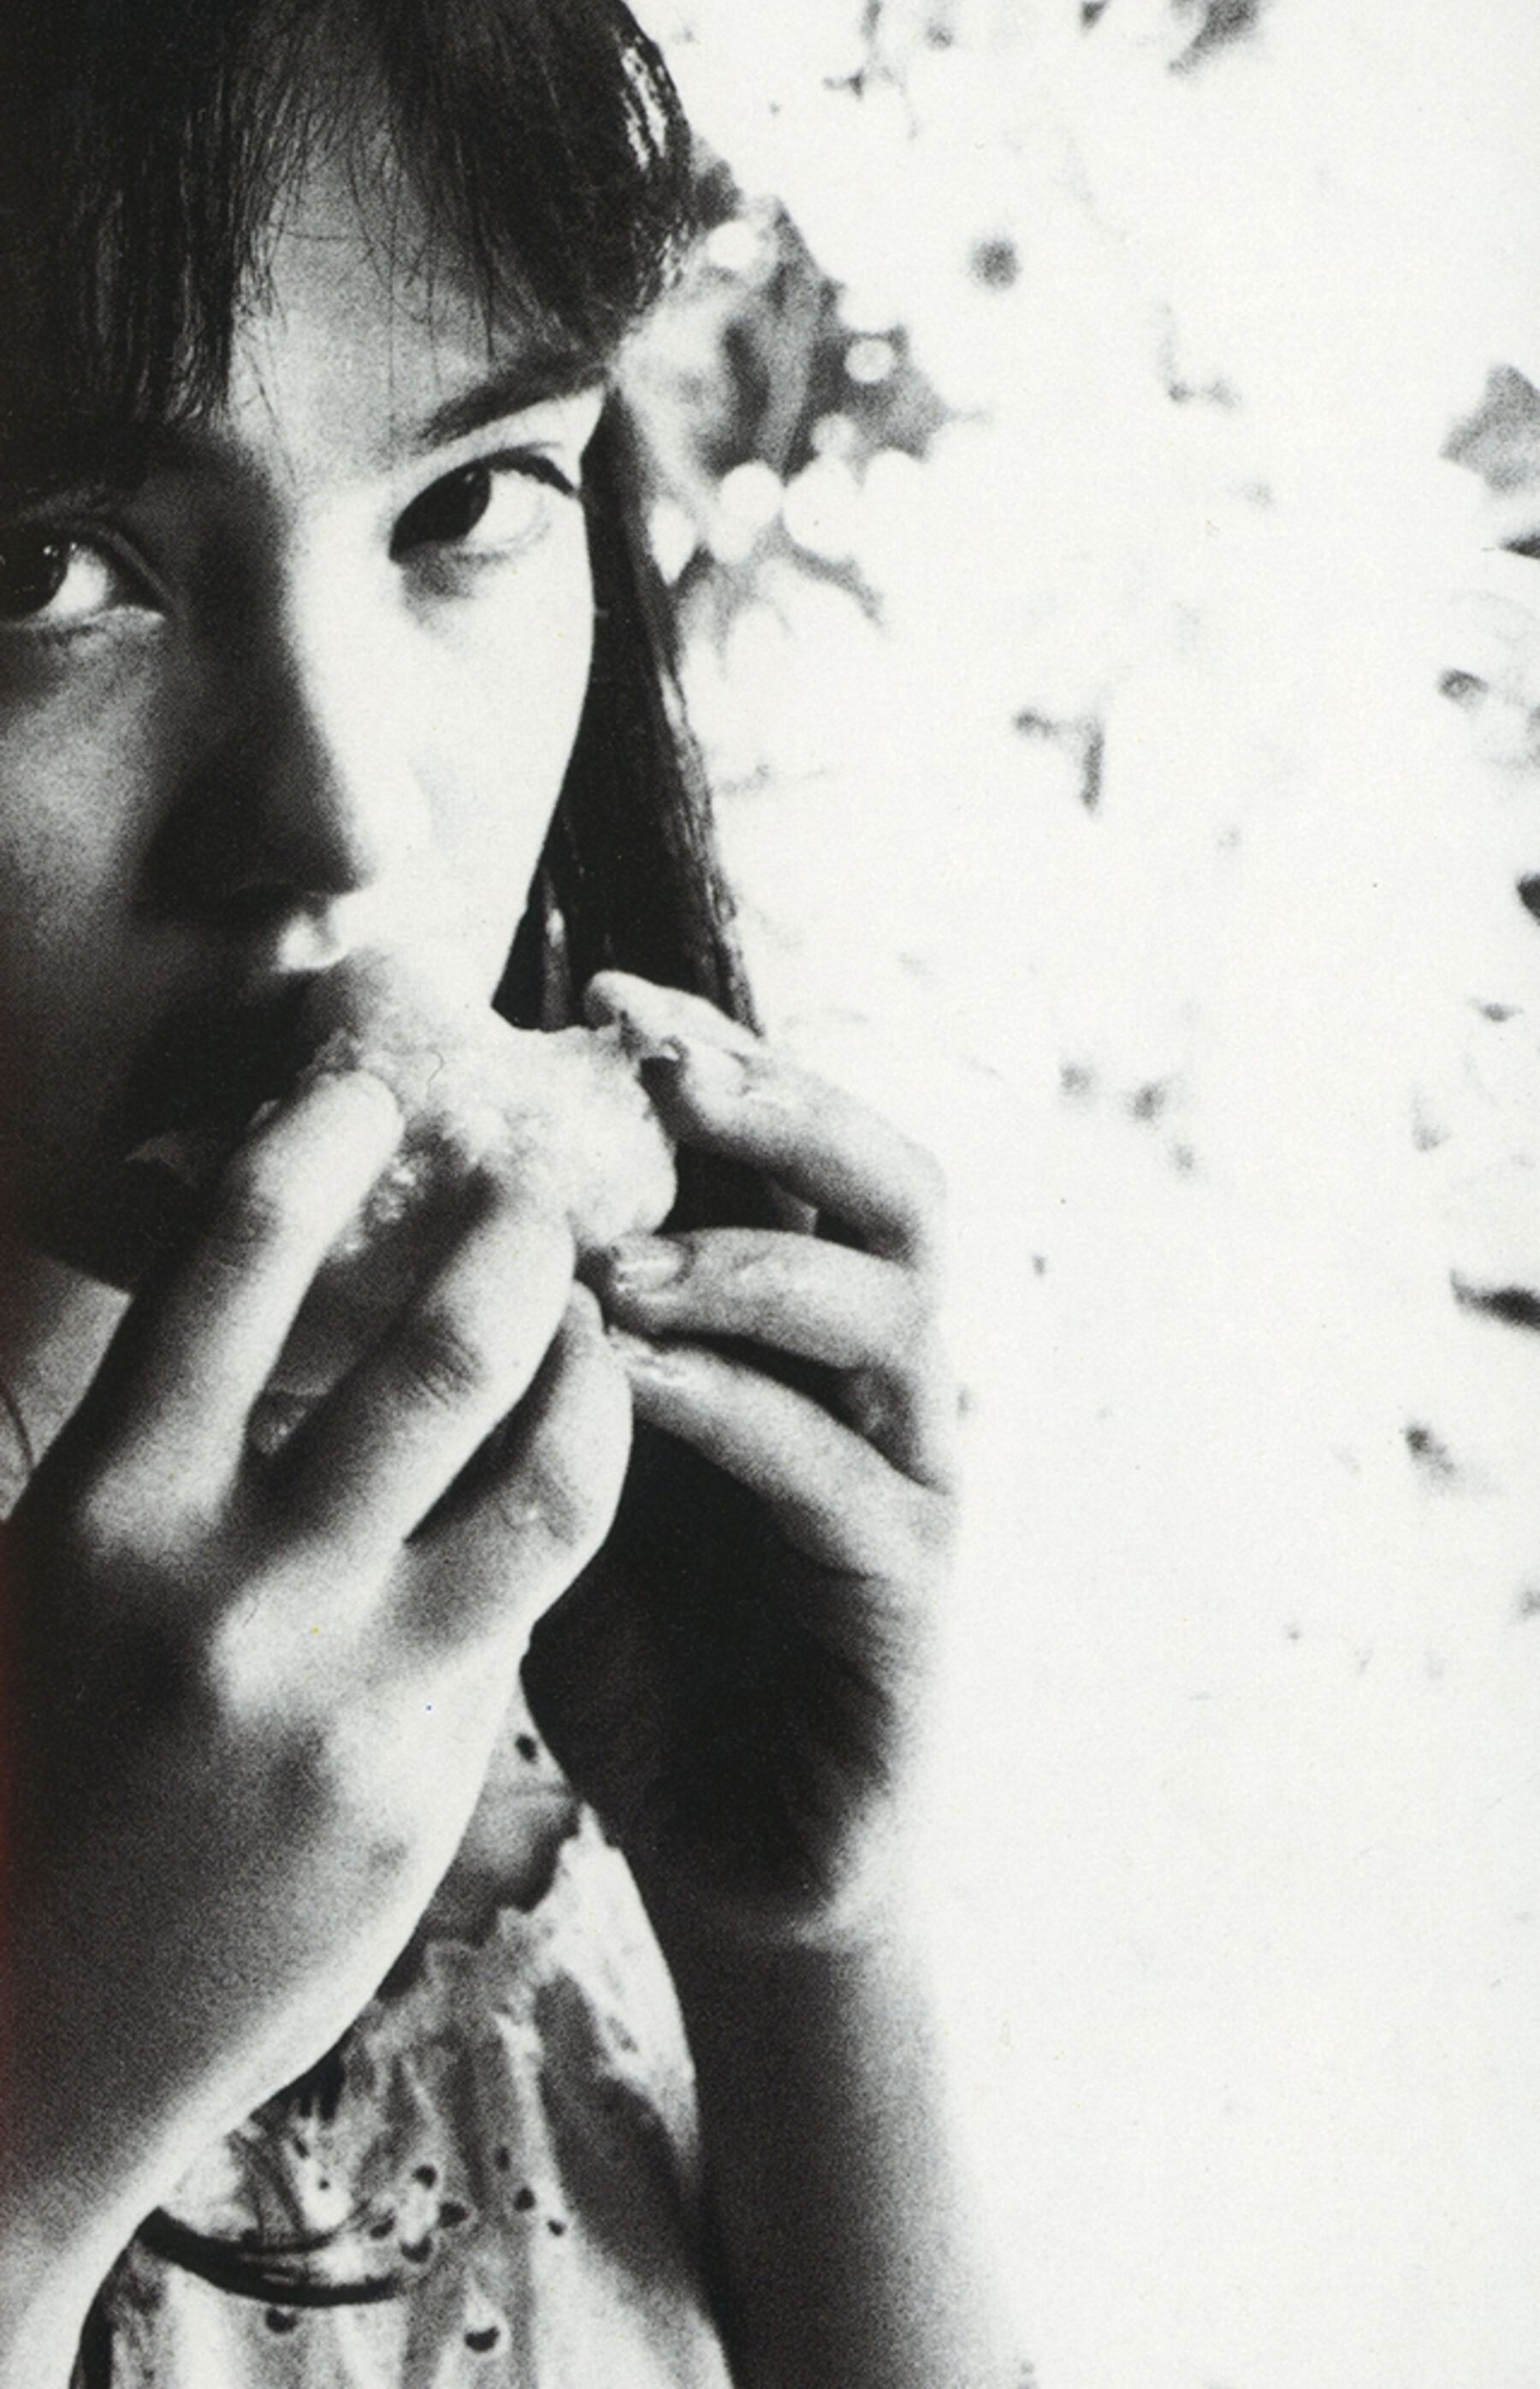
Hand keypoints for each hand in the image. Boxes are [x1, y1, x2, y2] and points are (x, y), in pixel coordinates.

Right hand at [1, 1065, 629, 2264]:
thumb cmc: (30, 1769)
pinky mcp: (424, 1783)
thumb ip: (175, 1455)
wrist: (26, 2027)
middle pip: (442, 1344)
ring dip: (593, 1367)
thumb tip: (305, 1323)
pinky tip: (571, 1472)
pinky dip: (561, 1511)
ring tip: (598, 1326)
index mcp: (102, 1504)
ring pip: (548, 1467)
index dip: (320, 1137)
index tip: (377, 1082)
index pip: (234, 1258)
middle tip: (545, 1197)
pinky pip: (530, 1601)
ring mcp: (344, 1691)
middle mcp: (229, 1584)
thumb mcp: (53, 1582)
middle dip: (520, 1242)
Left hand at [522, 976, 957, 1945]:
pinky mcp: (909, 1588)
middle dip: (778, 1105)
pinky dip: (737, 1410)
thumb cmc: (639, 1648)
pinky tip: (632, 1382)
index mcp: (803, 1331)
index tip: (593, 993)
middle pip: (893, 1185)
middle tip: (655, 1068)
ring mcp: (909, 1477)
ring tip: (617, 1253)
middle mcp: (879, 1377)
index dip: (715, 1053)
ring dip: (752, 1259)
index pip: (797, 1147)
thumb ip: (539, 1354)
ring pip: (890, 1311)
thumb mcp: (565, 1469)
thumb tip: (407, 1210)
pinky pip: (837, 1472)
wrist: (732, 1853)